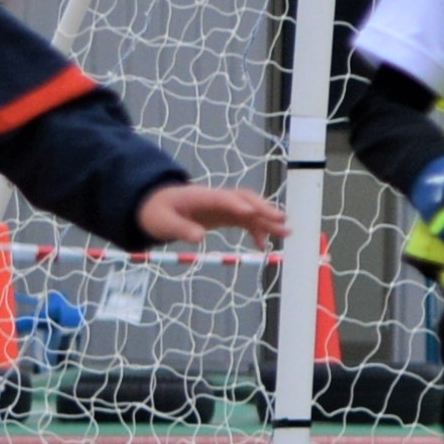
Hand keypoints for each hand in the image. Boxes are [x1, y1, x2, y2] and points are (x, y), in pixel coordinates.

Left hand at [139, 182, 291, 246]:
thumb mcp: (162, 223)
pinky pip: (246, 220)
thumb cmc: (157, 212)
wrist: (156, 204)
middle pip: (245, 200)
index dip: (237, 204)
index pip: (223, 198)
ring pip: (250, 209)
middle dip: (264, 210)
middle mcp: (217, 198)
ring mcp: (223, 206)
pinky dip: (256, 231)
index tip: (250, 214)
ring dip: (268, 219)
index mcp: (201, 197)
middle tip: (282, 221)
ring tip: (287, 232)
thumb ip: (180, 229)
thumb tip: (199, 237)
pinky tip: (263, 246)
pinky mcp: (225, 215)